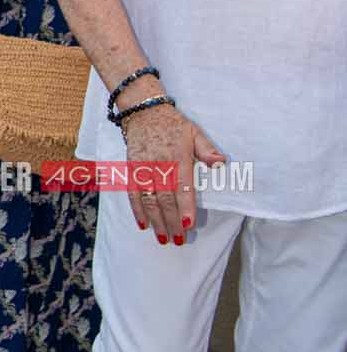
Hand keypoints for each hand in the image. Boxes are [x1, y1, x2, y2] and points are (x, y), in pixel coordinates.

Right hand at [120, 105, 225, 240]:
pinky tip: (143, 225)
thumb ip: (207, 150)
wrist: (143, 111)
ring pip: (149, 200)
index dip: (185, 207)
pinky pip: (133, 193)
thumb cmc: (173, 124)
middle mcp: (159, 165)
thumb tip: (220, 163)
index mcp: (178, 158)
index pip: (182, 187)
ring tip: (163, 238)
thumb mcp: (195, 132)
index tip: (188, 225)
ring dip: (156, 221)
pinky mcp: (131, 170)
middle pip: (165, 199)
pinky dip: (137, 210)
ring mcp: (143, 168)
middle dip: (172, 222)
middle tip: (178, 240)